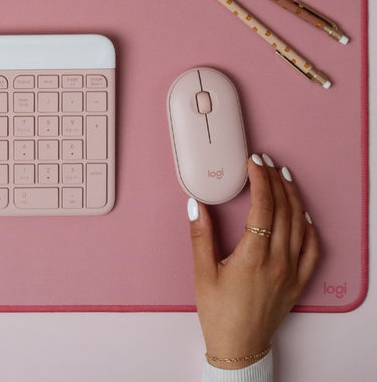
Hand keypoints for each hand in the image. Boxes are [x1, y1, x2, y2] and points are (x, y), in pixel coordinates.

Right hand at [188, 153, 319, 368]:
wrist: (239, 346)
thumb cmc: (218, 311)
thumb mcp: (202, 272)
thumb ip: (200, 235)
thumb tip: (196, 204)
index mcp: (253, 256)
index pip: (263, 207)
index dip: (260, 180)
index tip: (254, 163)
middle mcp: (278, 261)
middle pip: (283, 210)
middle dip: (275, 181)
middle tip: (266, 162)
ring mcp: (292, 271)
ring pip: (300, 225)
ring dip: (292, 197)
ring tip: (283, 176)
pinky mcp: (299, 282)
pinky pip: (312, 249)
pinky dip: (309, 227)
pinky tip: (302, 213)